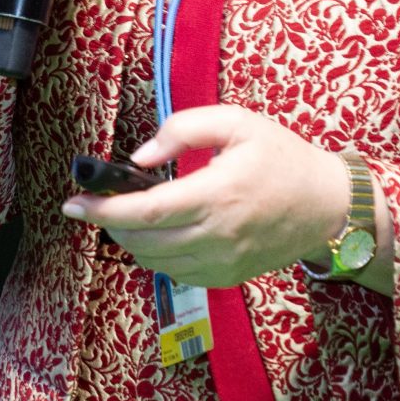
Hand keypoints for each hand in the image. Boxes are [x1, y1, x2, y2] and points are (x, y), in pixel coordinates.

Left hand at [60, 105, 350, 288]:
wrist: (325, 204)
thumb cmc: (282, 158)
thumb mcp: (237, 123)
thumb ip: (184, 129)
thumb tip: (140, 157)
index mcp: (217, 194)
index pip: (145, 213)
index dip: (103, 210)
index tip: (74, 203)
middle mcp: (216, 236)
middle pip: (141, 241)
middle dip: (110, 224)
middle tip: (99, 203)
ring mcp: (221, 262)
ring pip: (153, 261)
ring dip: (132, 239)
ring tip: (133, 214)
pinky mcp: (226, 277)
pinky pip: (176, 272)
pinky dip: (159, 254)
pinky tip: (165, 231)